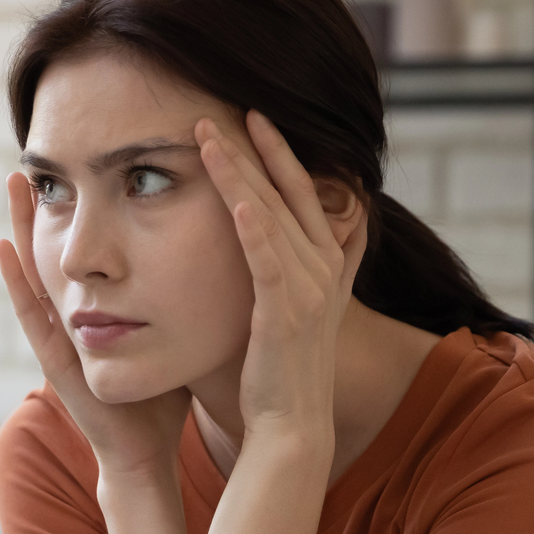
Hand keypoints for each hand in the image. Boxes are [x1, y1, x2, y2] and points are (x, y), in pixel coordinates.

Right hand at [0, 172, 190, 478]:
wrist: (149, 454)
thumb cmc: (162, 393)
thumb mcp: (173, 330)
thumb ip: (183, 295)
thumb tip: (221, 248)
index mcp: (98, 312)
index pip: (82, 252)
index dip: (76, 212)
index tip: (78, 166)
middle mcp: (72, 321)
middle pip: (50, 255)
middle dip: (39, 211)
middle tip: (30, 162)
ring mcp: (60, 341)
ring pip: (34, 276)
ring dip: (21, 230)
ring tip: (14, 185)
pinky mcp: (58, 364)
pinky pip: (32, 318)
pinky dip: (17, 283)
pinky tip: (7, 250)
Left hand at [195, 111, 366, 447]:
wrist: (291, 426)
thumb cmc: (277, 370)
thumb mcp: (289, 308)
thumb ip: (289, 268)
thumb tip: (270, 234)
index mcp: (323, 263)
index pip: (302, 192)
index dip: (280, 152)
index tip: (254, 115)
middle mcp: (323, 269)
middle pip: (289, 192)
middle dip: (257, 148)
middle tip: (226, 108)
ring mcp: (308, 290)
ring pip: (272, 216)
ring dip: (241, 173)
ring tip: (209, 135)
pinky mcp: (285, 314)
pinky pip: (267, 262)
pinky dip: (254, 229)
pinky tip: (237, 200)